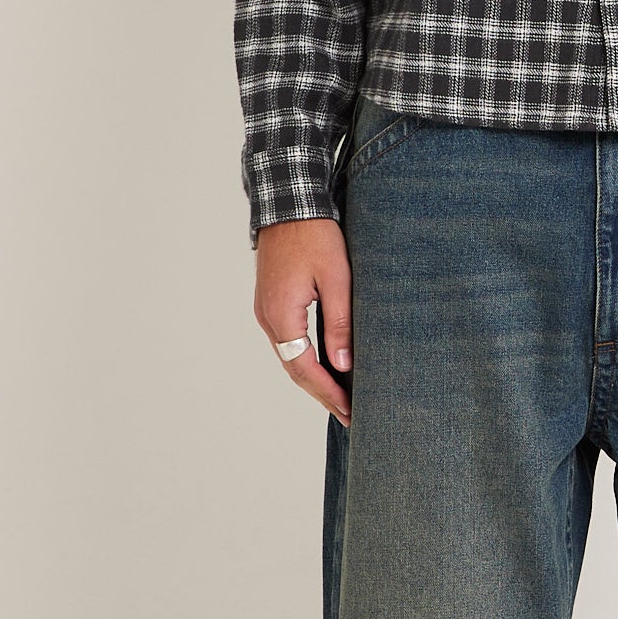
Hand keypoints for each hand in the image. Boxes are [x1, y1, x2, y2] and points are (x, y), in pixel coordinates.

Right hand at [253, 218, 353, 425]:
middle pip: (295, 369)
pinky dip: (306, 360)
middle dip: (322, 394)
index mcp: (282, 316)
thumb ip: (339, 324)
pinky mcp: (272, 302)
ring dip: (314, 379)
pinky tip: (324, 367)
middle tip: (348, 415)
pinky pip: (288, 341)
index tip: (350, 411)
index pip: (305, 369)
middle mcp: (268, 318)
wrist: (288, 202)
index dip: (328, 394)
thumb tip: (344, 366)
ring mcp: (267, 311)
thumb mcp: (337, 279)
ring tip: (339, 398)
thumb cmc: (315, 235)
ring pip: (290, 357)